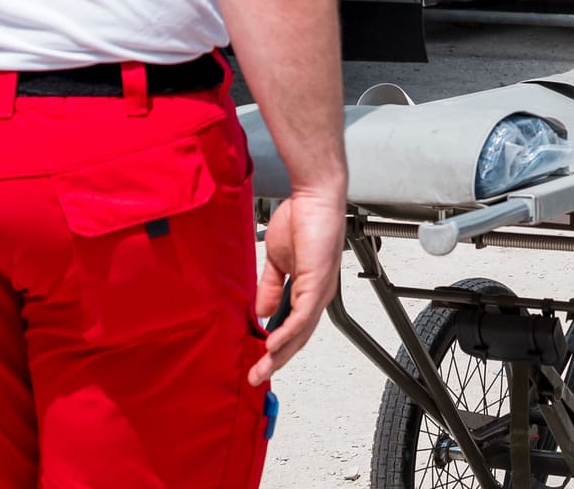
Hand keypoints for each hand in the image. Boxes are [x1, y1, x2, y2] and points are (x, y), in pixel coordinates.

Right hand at [250, 185, 346, 385]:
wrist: (314, 196)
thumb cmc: (301, 219)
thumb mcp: (278, 260)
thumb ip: (270, 286)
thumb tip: (262, 313)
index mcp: (308, 291)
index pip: (293, 328)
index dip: (276, 348)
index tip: (257, 361)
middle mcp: (317, 295)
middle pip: (297, 338)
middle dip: (275, 360)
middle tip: (254, 377)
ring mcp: (319, 290)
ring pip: (299, 333)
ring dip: (278, 354)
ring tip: (259, 369)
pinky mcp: (318, 282)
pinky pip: (302, 316)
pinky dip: (287, 333)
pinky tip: (271, 345)